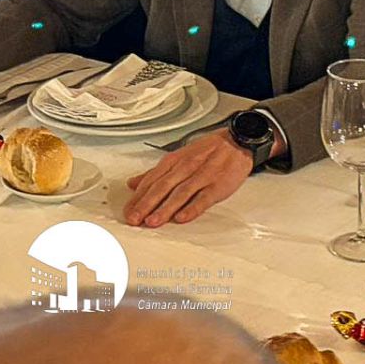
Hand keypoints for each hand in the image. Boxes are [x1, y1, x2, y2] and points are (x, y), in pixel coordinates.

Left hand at [124, 132, 254, 226]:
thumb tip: (133, 184)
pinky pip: (203, 198)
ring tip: (152, 221)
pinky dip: (192, 208)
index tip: (128, 211)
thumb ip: (156, 173)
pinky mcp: (217, 186)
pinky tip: (182, 218)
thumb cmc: (207, 151)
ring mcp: (201, 177)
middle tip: (134, 219)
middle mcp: (185, 168)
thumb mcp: (178, 157)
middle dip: (146, 204)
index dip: (138, 197)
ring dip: (164, 208)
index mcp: (174, 161)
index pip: (151, 180)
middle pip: (162, 187)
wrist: (236, 142)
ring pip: (179, 194)